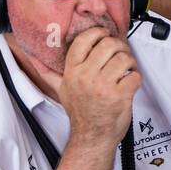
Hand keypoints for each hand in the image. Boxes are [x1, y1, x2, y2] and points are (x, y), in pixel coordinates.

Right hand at [43, 28, 140, 147]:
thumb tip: (34, 60)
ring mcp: (104, 86)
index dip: (97, 32)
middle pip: (108, 45)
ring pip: (123, 58)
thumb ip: (49, 74)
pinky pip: (134, 75)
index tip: (104, 34)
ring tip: (128, 67)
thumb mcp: (61, 91)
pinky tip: (130, 81)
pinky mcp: (120, 96)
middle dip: (119, 46)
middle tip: (121, 52)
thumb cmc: (80, 113)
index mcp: (72, 72)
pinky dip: (136, 77)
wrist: (92, 137)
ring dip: (130, 61)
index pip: (83, 41)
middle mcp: (86, 77)